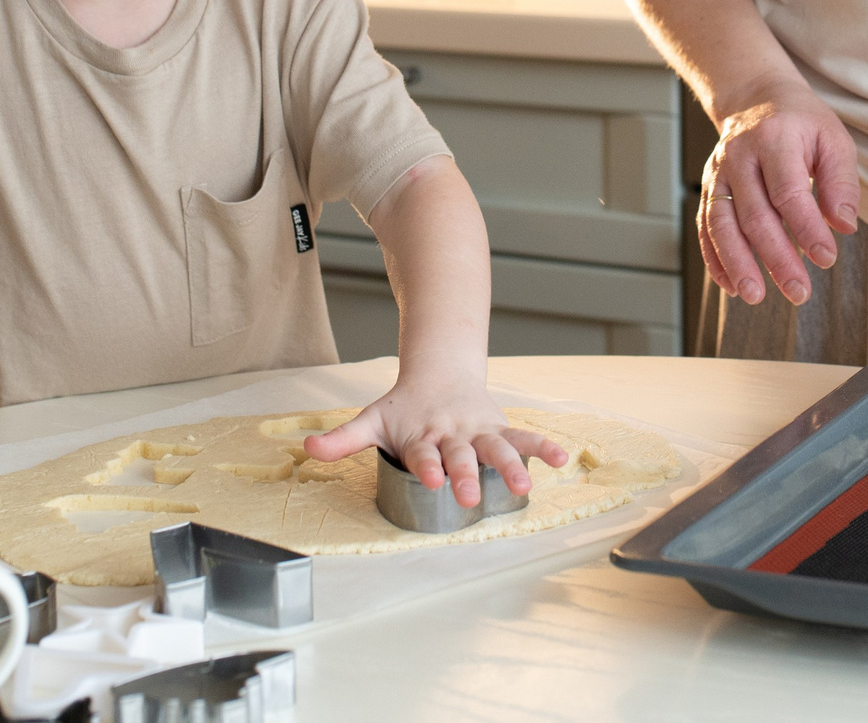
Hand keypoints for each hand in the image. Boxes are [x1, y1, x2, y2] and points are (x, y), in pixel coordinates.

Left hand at [300, 369, 567, 506]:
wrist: (440, 371)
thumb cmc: (404, 407)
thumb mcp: (372, 420)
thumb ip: (342, 439)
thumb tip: (305, 450)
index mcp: (422, 433)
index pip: (422, 452)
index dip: (426, 465)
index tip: (430, 479)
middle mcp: (452, 433)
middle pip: (461, 454)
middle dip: (467, 474)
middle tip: (470, 495)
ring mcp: (479, 430)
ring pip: (497, 447)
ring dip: (511, 465)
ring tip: (525, 486)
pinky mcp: (499, 429)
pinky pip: (523, 437)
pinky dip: (542, 447)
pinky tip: (561, 459)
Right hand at [698, 85, 858, 307]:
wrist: (755, 98)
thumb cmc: (801, 122)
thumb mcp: (833, 139)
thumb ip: (841, 182)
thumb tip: (844, 226)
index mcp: (774, 139)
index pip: (788, 192)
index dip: (806, 229)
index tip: (827, 259)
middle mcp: (739, 156)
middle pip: (754, 214)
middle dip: (776, 258)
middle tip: (799, 291)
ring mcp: (718, 172)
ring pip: (721, 224)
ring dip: (737, 263)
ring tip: (756, 296)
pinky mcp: (707, 188)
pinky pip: (705, 227)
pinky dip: (715, 259)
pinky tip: (732, 285)